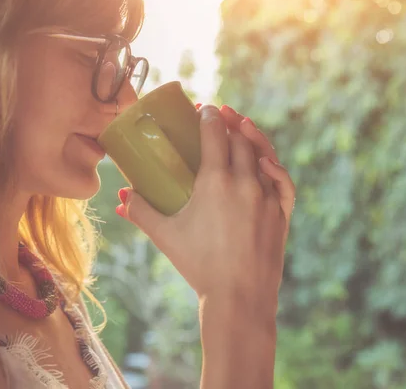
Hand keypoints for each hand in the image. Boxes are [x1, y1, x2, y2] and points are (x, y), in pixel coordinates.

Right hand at [116, 105, 294, 321]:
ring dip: (252, 136)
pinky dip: (274, 166)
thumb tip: (123, 196)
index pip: (214, 135)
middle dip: (228, 122)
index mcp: (216, 182)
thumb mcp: (165, 236)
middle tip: (220, 114)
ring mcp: (267, 197)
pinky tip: (266, 160)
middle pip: (239, 140)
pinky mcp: (281, 213)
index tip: (205, 108)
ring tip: (243, 124)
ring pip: (263, 155)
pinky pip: (282, 181)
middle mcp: (245, 182)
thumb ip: (141, 212)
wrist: (239, 297)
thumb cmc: (198, 265)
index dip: (209, 117)